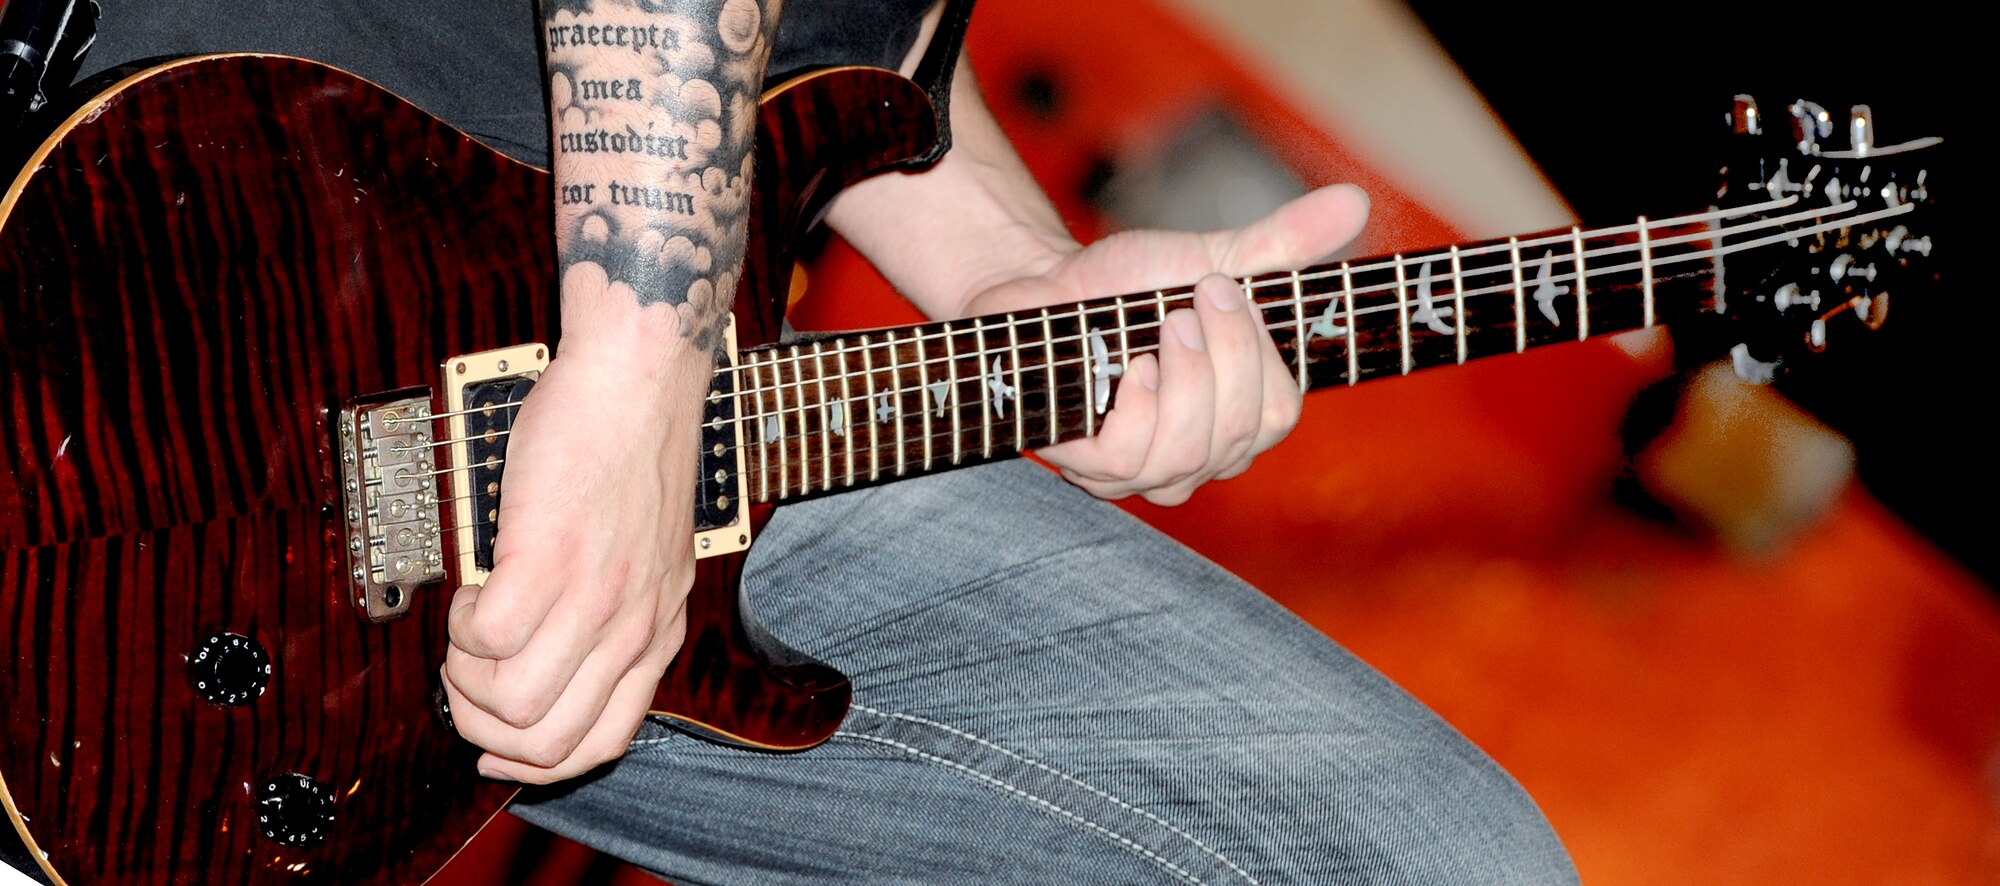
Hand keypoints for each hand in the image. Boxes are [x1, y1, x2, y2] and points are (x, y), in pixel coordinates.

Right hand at [439, 306, 700, 783]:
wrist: (641, 378)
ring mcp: (597, 595)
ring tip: (468, 627)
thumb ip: (618, 611)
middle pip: (551, 741)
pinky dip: (462, 626)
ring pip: (515, 704)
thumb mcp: (650, 554)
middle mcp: (633, 625)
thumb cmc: (633, 449)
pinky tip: (472, 586)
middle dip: (484, 728)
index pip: (602, 742)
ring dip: (467, 679)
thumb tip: (557, 657)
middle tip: (463, 676)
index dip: (538, 762)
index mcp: (656, 630)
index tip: (496, 746)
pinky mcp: (552, 556)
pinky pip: (491, 639)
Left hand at [959, 185, 1368, 504]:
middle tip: (1189, 301)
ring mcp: (1144, 468)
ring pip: (1188, 453)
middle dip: (1222, 357)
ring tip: (1161, 328)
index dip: (1258, 354)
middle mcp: (1198, 454)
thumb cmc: (1127, 283)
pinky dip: (1137, 409)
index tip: (1221, 289)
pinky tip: (1132, 369)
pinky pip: (1129, 462)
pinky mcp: (1088, 466)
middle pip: (1240, 434)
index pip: (1278, 413)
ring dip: (1182, 380)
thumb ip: (1282, 245)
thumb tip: (1357, 200)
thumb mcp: (1210, 257)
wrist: (1040, 284)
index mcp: (1237, 413)